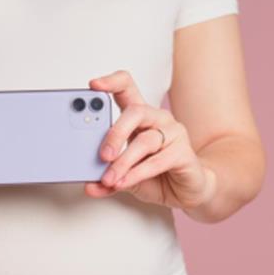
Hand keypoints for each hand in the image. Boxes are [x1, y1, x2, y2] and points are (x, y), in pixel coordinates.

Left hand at [84, 70, 216, 209]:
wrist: (185, 192)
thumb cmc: (156, 176)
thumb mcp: (124, 176)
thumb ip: (106, 177)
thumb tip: (88, 185)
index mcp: (139, 117)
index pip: (126, 88)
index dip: (111, 82)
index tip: (93, 85)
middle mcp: (157, 119)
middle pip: (135, 111)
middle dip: (115, 133)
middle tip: (102, 155)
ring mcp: (173, 133)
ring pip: (145, 141)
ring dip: (123, 162)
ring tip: (109, 179)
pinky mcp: (184, 153)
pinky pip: (157, 161)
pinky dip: (136, 174)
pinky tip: (123, 182)